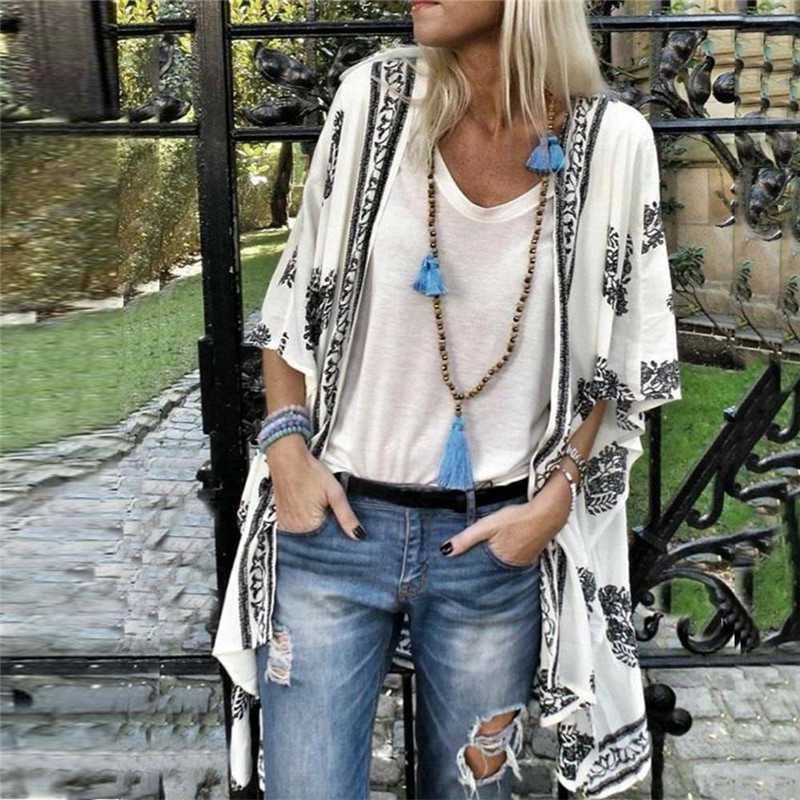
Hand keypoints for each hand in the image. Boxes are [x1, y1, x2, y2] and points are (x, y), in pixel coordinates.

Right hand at [269, 443, 366, 540]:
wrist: (288, 459)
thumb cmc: (310, 472)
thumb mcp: (335, 494)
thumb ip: (347, 516)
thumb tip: (359, 535)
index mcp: (310, 526)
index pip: (330, 538)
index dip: (337, 526)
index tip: (336, 513)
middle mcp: (295, 529)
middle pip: (318, 536)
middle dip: (326, 525)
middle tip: (325, 504)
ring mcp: (286, 525)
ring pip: (308, 532)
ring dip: (314, 523)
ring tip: (314, 503)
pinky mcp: (281, 519)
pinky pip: (297, 527)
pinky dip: (303, 520)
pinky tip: (306, 506)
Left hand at [441, 469, 572, 563]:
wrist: (547, 513)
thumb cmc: (517, 518)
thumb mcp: (487, 525)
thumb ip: (466, 539)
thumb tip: (445, 551)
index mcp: (500, 562)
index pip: (479, 572)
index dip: (469, 570)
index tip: (457, 573)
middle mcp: (512, 566)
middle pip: (491, 569)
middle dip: (480, 568)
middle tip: (467, 565)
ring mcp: (524, 562)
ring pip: (503, 564)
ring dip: (494, 562)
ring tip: (483, 557)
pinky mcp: (531, 555)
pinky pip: (514, 559)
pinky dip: (507, 556)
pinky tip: (504, 549)